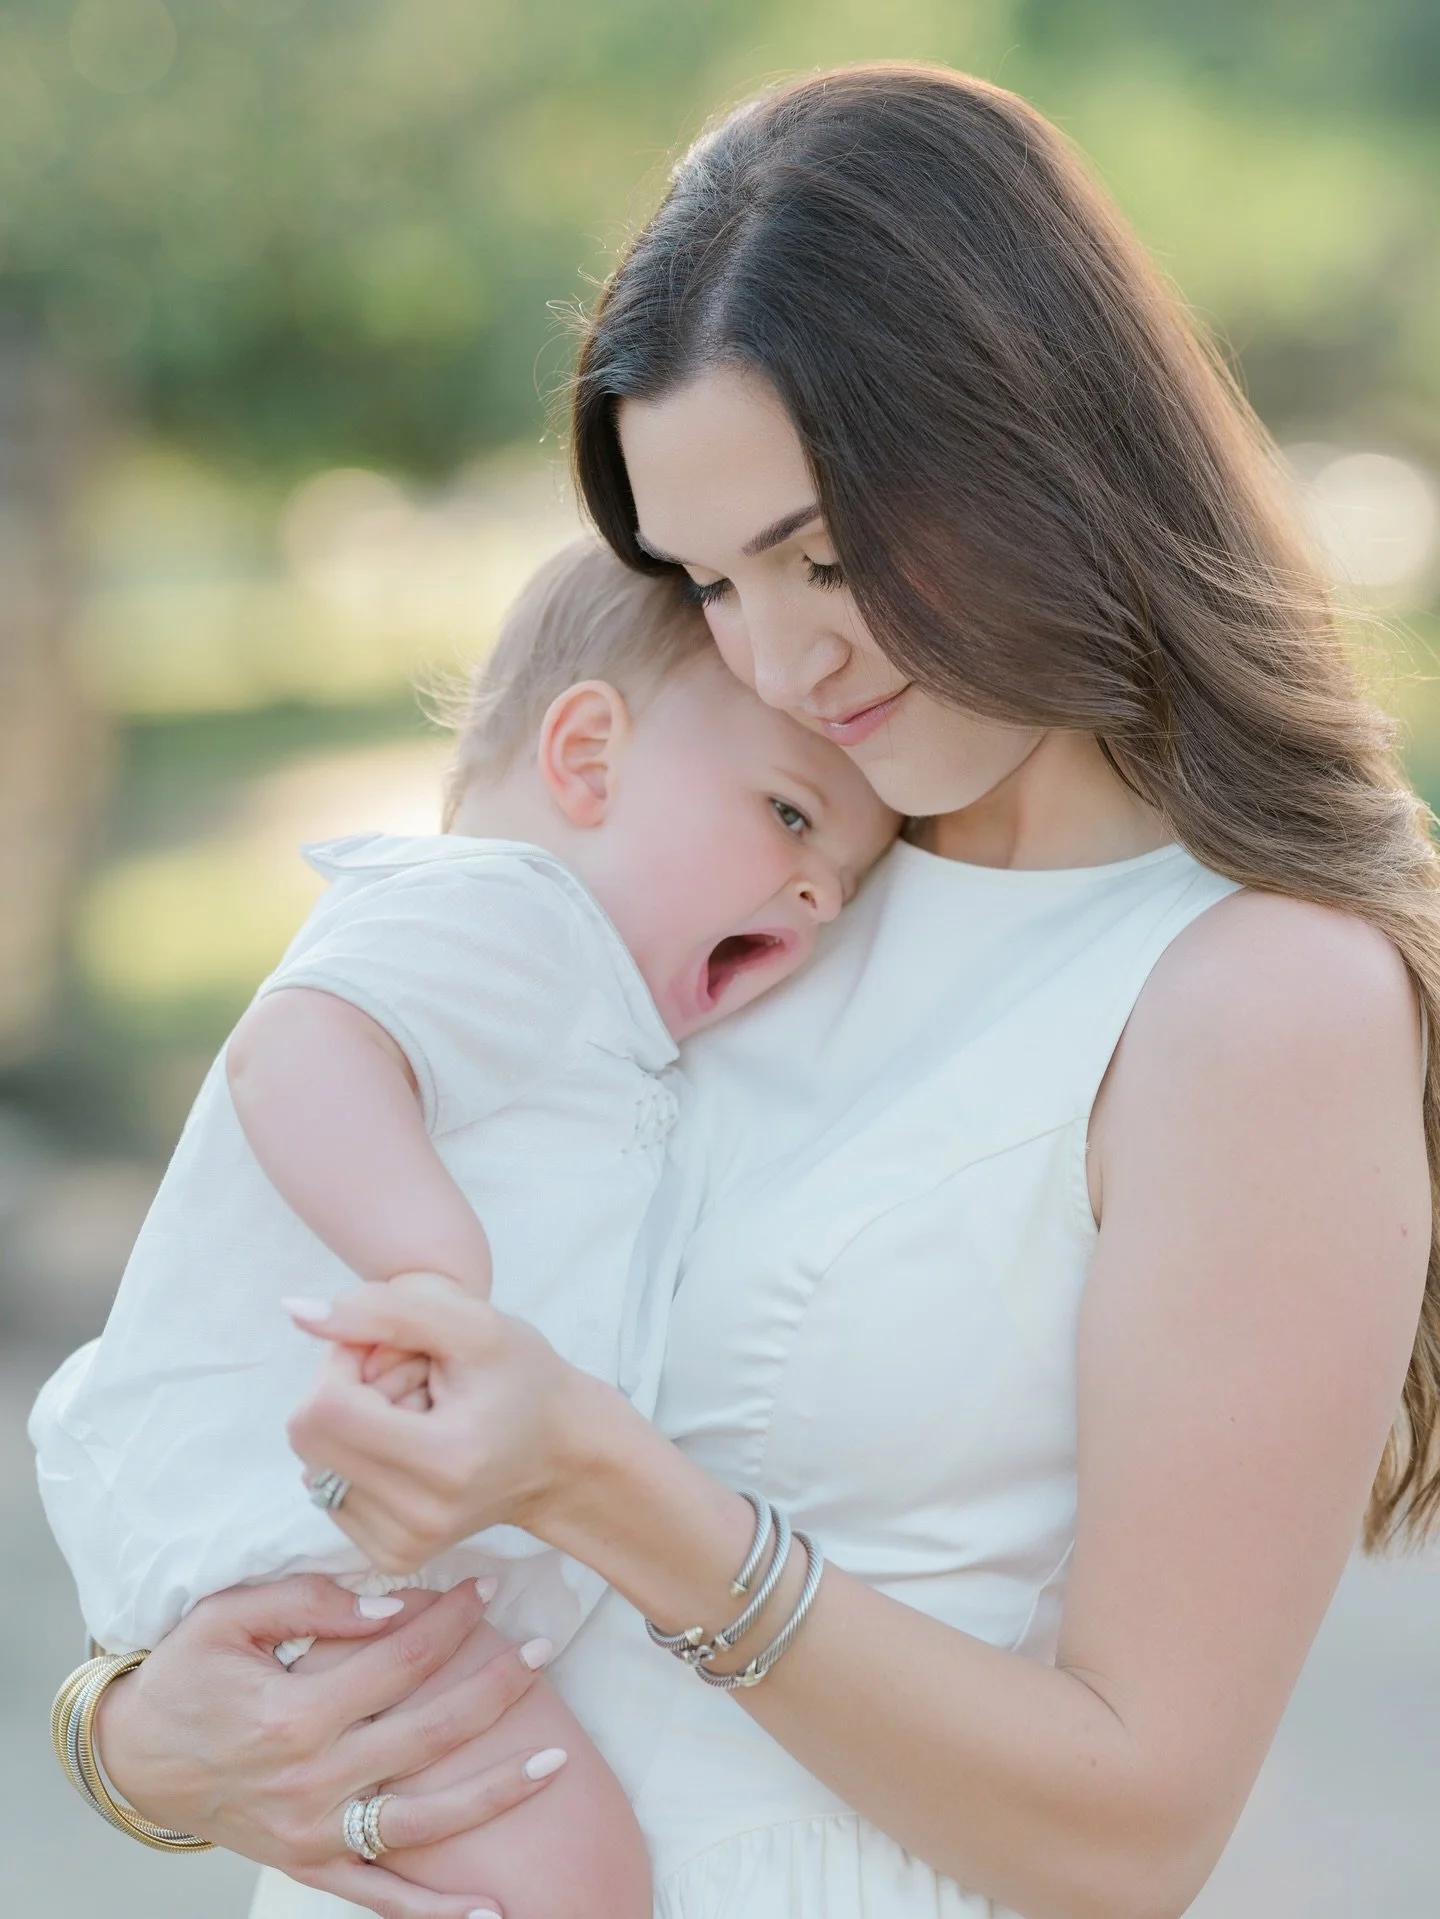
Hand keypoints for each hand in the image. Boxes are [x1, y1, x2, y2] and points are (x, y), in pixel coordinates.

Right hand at [94, 1576, 563, 1918]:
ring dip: (494, 1793)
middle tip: (545, 1650)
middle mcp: (310, 1780)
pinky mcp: (310, 1864)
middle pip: (427, 1734)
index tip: (487, 1589)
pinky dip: (435, 1912)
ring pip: (423, 1821)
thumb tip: (394, 1607)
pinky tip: (491, 1912)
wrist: (133, 1757)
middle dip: (495, 1689)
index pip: (397, 1660)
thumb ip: (312, 1604)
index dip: (449, 1620)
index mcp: (293, 1714)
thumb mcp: (229, 1617)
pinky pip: (381, 1897)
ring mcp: (314, 1831)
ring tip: (554, 1762)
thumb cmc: (186, 1676)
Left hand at [286, 1274, 611, 1572]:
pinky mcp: (391, 1557)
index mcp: (444, 1462)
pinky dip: (356, 1459)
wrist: (563, 1456)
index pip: (325, 1406)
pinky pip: (327, 1492)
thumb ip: (381, 1310)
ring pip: (312, 1463)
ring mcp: (402, 1547)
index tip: (390, 1350)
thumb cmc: (525, 1380)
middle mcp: (418, 1518)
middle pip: (309, 1435)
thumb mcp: (471, 1323)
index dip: (343, 1362)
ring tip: (415, 1416)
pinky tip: (406, 1447)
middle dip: (344, 1392)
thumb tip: (294, 1311)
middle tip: (408, 1382)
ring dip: (351, 1427)